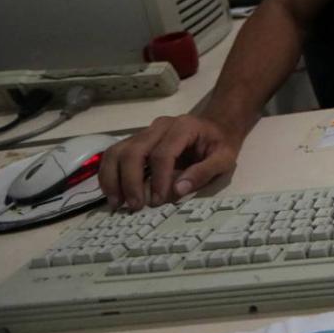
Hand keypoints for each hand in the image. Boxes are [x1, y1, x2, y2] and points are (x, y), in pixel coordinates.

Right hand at [98, 114, 243, 209]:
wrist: (216, 126)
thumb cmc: (220, 144)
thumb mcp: (224, 158)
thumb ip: (204, 172)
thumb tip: (178, 189)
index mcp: (183, 127)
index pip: (162, 153)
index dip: (158, 179)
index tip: (158, 201)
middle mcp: (159, 126)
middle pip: (134, 150)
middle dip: (131, 181)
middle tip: (135, 206)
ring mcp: (145, 132)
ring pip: (118, 151)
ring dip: (113, 178)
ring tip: (117, 203)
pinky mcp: (136, 141)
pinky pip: (114, 155)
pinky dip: (109, 174)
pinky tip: (113, 193)